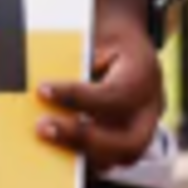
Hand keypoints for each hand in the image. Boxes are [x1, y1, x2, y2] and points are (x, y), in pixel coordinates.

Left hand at [37, 0, 165, 171]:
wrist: (127, 34)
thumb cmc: (105, 31)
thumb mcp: (92, 31)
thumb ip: (72, 57)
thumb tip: (35, 80)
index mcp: (143, 71)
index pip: (115, 96)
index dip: (78, 98)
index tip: (42, 90)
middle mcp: (151, 104)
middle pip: (129, 142)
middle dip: (83, 139)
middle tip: (42, 128)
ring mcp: (146, 124)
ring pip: (122, 155)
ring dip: (82, 152)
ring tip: (46, 138)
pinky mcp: (133, 134)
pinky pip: (113, 155)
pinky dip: (86, 156)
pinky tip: (57, 148)